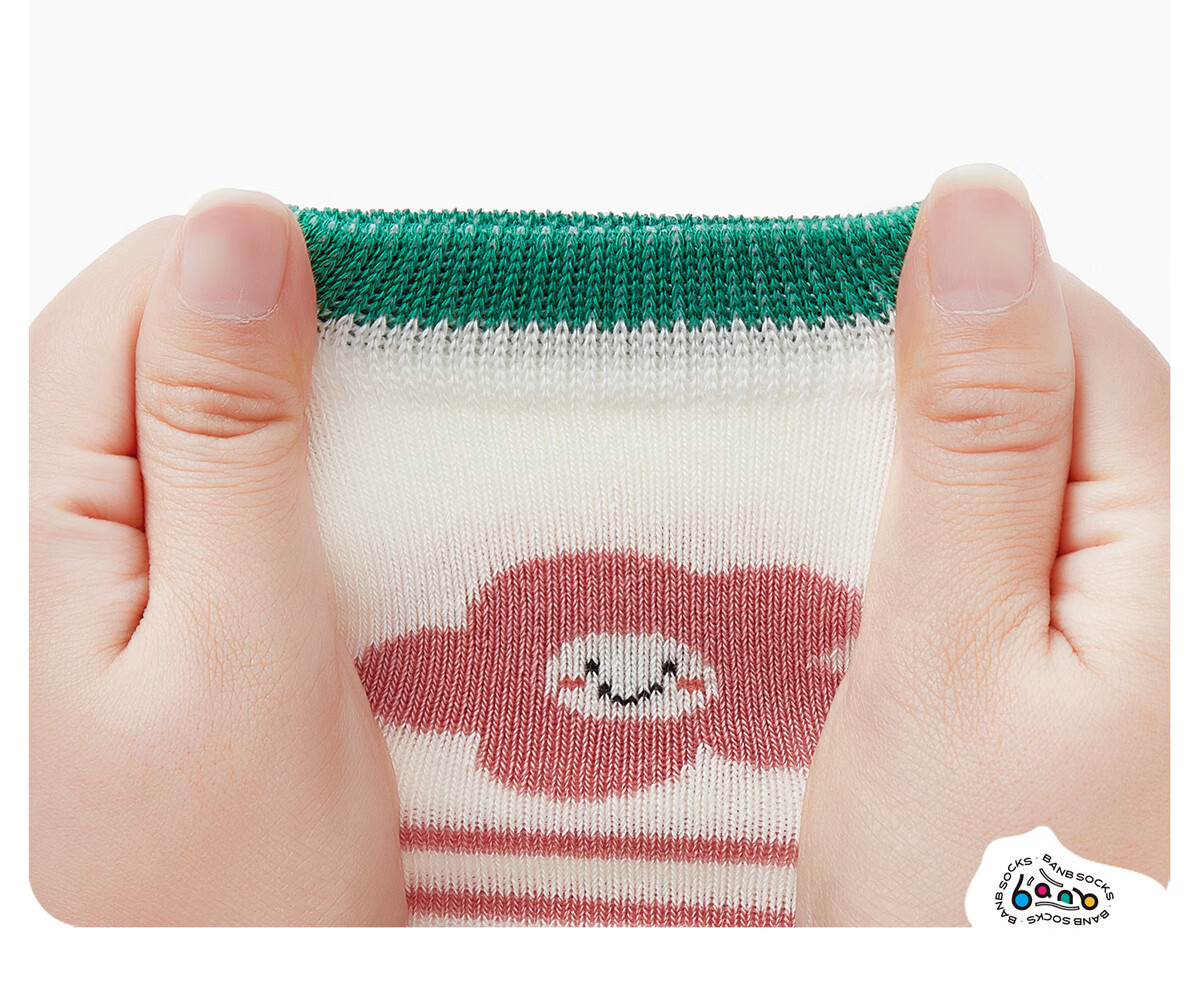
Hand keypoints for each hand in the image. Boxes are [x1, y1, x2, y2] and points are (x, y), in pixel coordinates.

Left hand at [30, 191, 406, 924]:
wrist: (265, 995)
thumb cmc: (245, 871)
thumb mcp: (244, 636)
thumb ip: (230, 440)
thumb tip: (233, 236)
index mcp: (68, 530)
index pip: (113, 318)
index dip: (228, 266)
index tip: (371, 284)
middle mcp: (104, 539)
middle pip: (168, 354)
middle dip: (288, 326)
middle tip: (413, 362)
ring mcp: (171, 578)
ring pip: (232, 420)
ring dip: (328, 400)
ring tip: (422, 430)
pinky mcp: (236, 613)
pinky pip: (276, 493)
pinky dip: (344, 468)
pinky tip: (401, 496)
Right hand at [795, 165, 1168, 924]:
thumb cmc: (966, 883)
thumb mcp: (952, 637)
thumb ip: (972, 430)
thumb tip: (982, 211)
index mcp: (1150, 543)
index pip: (1080, 342)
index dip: (962, 299)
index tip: (825, 308)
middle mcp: (1131, 572)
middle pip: (1044, 397)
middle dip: (922, 378)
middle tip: (799, 415)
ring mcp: (1078, 624)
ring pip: (996, 470)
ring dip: (898, 454)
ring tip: (803, 487)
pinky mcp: (1021, 668)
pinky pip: (967, 546)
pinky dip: (893, 525)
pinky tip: (836, 558)